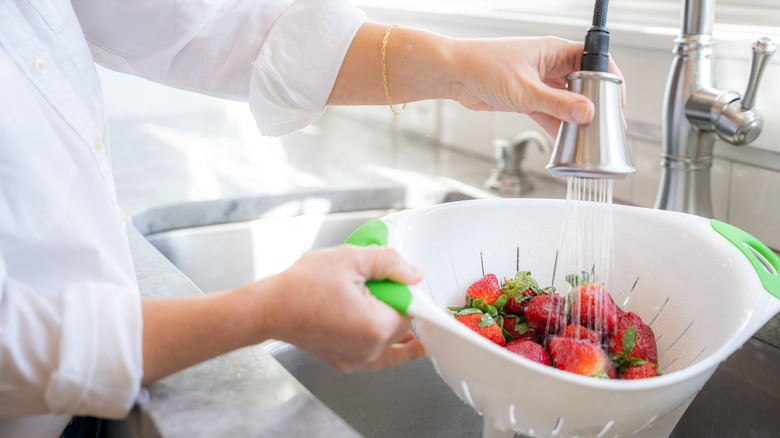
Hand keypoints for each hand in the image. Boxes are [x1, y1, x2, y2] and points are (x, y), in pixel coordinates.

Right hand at [266, 245, 425, 371]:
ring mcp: (357, 360)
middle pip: (404, 329)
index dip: (405, 292)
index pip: (412, 310)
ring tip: (392, 312)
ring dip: (396, 329)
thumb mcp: (350, 259)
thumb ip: (389, 262)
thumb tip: (413, 274)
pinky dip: (383, 345)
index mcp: (376, 327)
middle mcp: (370, 350)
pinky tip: (384, 333)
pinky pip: (376, 358)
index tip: (394, 280)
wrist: (269, 308)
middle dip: (397, 306)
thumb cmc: (301, 287)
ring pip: (394, 346)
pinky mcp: (345, 362)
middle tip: (376, 288)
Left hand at [449, 36, 625, 136]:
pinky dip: (556, 125)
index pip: (593, 60)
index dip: (608, 79)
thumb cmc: (482, 66)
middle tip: (605, 124)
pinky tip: (566, 139)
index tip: (615, 100)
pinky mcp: (525, 98)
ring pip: (565, 101)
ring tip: (588, 136)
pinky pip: (548, 112)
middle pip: (582, 84)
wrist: (453, 75)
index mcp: (553, 51)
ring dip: (574, 118)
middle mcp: (548, 65)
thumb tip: (586, 112)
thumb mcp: (525, 90)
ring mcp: (537, 82)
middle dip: (593, 103)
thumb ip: (557, 104)